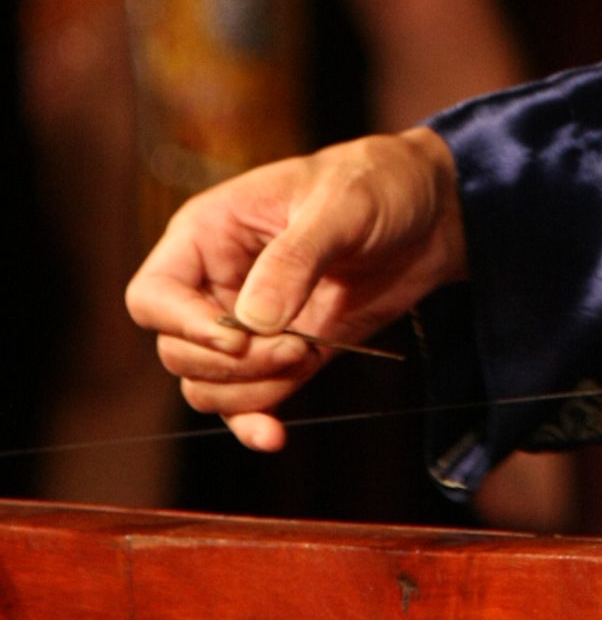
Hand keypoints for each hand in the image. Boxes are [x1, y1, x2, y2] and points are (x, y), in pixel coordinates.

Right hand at [124, 130, 467, 451]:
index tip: (237, 336)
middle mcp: (215, 284)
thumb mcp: (341, 205)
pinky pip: (246, 403)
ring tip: (307, 353)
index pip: (152, 296)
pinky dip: (254, 423)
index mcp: (208, 233)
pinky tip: (274, 436)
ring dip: (251, 390)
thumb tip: (252, 322)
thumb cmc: (378, 184)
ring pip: (207, 386)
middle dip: (232, 362)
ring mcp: (247, 326)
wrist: (432, 215)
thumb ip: (296, 257)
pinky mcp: (284, 355)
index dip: (181, 325)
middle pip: (177, 352)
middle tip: (295, 342)